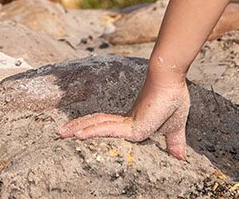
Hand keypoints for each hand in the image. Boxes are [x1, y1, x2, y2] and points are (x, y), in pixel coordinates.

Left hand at [57, 79, 190, 157]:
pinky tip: (76, 135)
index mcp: (132, 122)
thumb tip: (181, 157)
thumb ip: (174, 141)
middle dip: (76, 129)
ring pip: (96, 126)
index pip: (106, 127)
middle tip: (58, 133)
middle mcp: (126, 121)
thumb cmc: (174, 98)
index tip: (76, 133)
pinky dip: (90, 132)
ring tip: (58, 133)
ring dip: (76, 129)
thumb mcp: (174, 127)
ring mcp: (127, 123)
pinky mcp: (130, 125)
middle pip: (96, 124)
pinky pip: (106, 129)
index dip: (91, 128)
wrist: (173, 81)